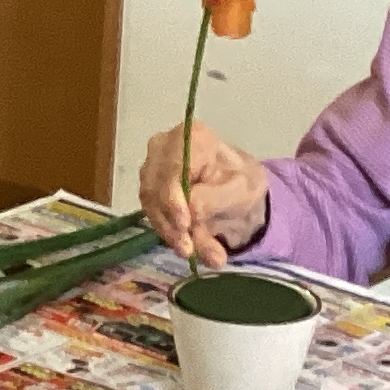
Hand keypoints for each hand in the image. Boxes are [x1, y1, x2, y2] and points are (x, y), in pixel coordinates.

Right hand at [139, 122, 268, 268]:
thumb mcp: (241, 190)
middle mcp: (164, 146)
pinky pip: (151, 212)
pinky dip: (167, 232)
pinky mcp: (148, 187)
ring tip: (193, 253)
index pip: (173, 167)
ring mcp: (152, 166)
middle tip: (189, 250)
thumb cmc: (241, 182)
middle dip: (171, 222)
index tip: (185, 224)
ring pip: (151, 203)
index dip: (174, 198)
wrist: (236, 190)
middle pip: (157, 186)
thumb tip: (191, 211)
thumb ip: (216, 199)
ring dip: (169, 232)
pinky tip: (185, 247)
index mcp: (192, 136)